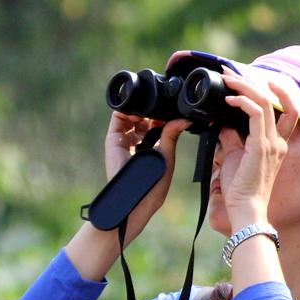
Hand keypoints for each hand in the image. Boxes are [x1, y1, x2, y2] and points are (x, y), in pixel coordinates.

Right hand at [103, 113, 191, 242]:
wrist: (136, 196)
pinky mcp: (114, 139)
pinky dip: (126, 108)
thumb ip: (172, 135)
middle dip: (151, 107)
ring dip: (139, 106)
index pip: (157, 121)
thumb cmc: (154, 183)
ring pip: (131, 114)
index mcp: (153, 144)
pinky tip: (136, 109)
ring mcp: (125, 138)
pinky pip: (118, 117)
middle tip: (160, 103)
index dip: (163, 112)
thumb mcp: (167, 156)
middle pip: (143, 116)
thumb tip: (185, 119)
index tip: (172, 106)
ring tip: (148, 107)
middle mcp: (138, 140)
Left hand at [217, 73, 299, 224]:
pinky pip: (255, 114)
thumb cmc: (241, 189)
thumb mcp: (235, 157)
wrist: (246, 209)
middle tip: (232, 72)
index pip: (289, 112)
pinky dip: (243, 101)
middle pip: (276, 101)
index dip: (279, 92)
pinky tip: (229, 99)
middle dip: (253, 82)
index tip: (259, 80)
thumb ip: (232, 139)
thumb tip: (222, 123)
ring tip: (228, 79)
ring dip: (244, 86)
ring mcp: (272, 143)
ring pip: (264, 102)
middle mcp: (279, 142)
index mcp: (277, 145)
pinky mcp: (261, 146)